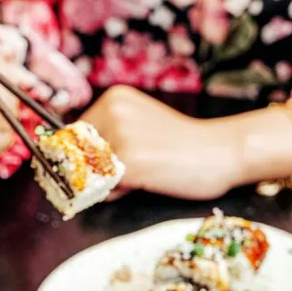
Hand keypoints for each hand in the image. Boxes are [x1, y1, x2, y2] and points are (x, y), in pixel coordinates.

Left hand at [79, 87, 247, 199]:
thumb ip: (109, 136)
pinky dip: (117, 193)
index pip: (74, 135)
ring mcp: (120, 135)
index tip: (106, 165)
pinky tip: (143, 182)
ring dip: (106, 183)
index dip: (86, 157)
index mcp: (114, 98)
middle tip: (131, 171)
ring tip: (141, 175)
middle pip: (77, 155)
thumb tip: (70, 163)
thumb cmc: (183, 145)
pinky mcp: (129, 161)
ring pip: (88, 173)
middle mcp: (113, 110)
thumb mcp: (140, 126)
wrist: (221, 152)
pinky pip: (103, 187)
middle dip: (95, 171)